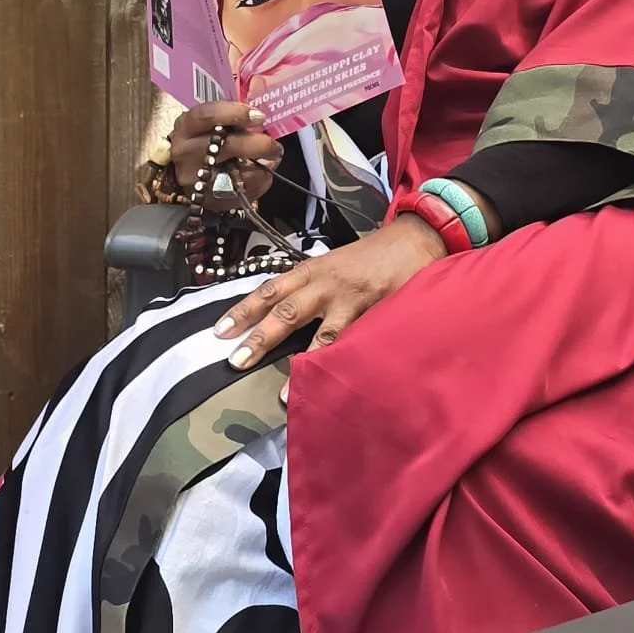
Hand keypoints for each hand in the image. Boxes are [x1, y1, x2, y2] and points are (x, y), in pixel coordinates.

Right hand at [170, 102, 282, 207]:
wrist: (195, 180)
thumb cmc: (208, 142)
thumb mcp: (213, 124)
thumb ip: (234, 113)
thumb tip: (262, 96)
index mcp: (186, 127)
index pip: (207, 115)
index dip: (235, 113)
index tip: (259, 116)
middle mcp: (186, 152)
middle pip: (227, 146)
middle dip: (258, 144)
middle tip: (274, 144)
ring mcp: (196, 179)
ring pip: (239, 171)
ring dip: (263, 164)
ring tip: (271, 157)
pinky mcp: (211, 199)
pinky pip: (247, 189)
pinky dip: (262, 179)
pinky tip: (261, 173)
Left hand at [214, 215, 448, 367]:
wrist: (413, 238)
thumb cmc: (369, 256)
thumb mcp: (332, 264)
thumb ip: (308, 288)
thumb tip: (278, 317)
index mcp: (310, 271)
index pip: (269, 290)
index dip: (243, 310)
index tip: (219, 331)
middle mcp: (324, 284)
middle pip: (285, 311)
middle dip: (260, 339)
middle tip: (235, 362)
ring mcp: (350, 300)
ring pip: (320, 335)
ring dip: (302, 364)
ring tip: (287, 394)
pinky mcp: (375, 313)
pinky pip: (355, 343)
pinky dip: (342, 364)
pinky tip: (334, 384)